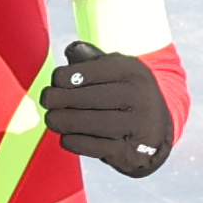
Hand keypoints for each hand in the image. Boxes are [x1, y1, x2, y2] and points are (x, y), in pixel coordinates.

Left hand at [42, 42, 175, 176]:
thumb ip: (92, 59)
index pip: (98, 70)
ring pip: (93, 124)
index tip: (56, 80)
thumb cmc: (125, 95)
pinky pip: (95, 147)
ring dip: (65, 121)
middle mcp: (141, 97)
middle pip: (93, 98)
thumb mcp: (116, 71)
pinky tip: (66, 137)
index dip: (71, 75)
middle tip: (47, 100)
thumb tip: (71, 51)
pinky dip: (75, 141)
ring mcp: (138, 127)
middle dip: (62, 99)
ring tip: (52, 119)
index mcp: (134, 72)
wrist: (156, 131)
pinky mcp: (130, 152)